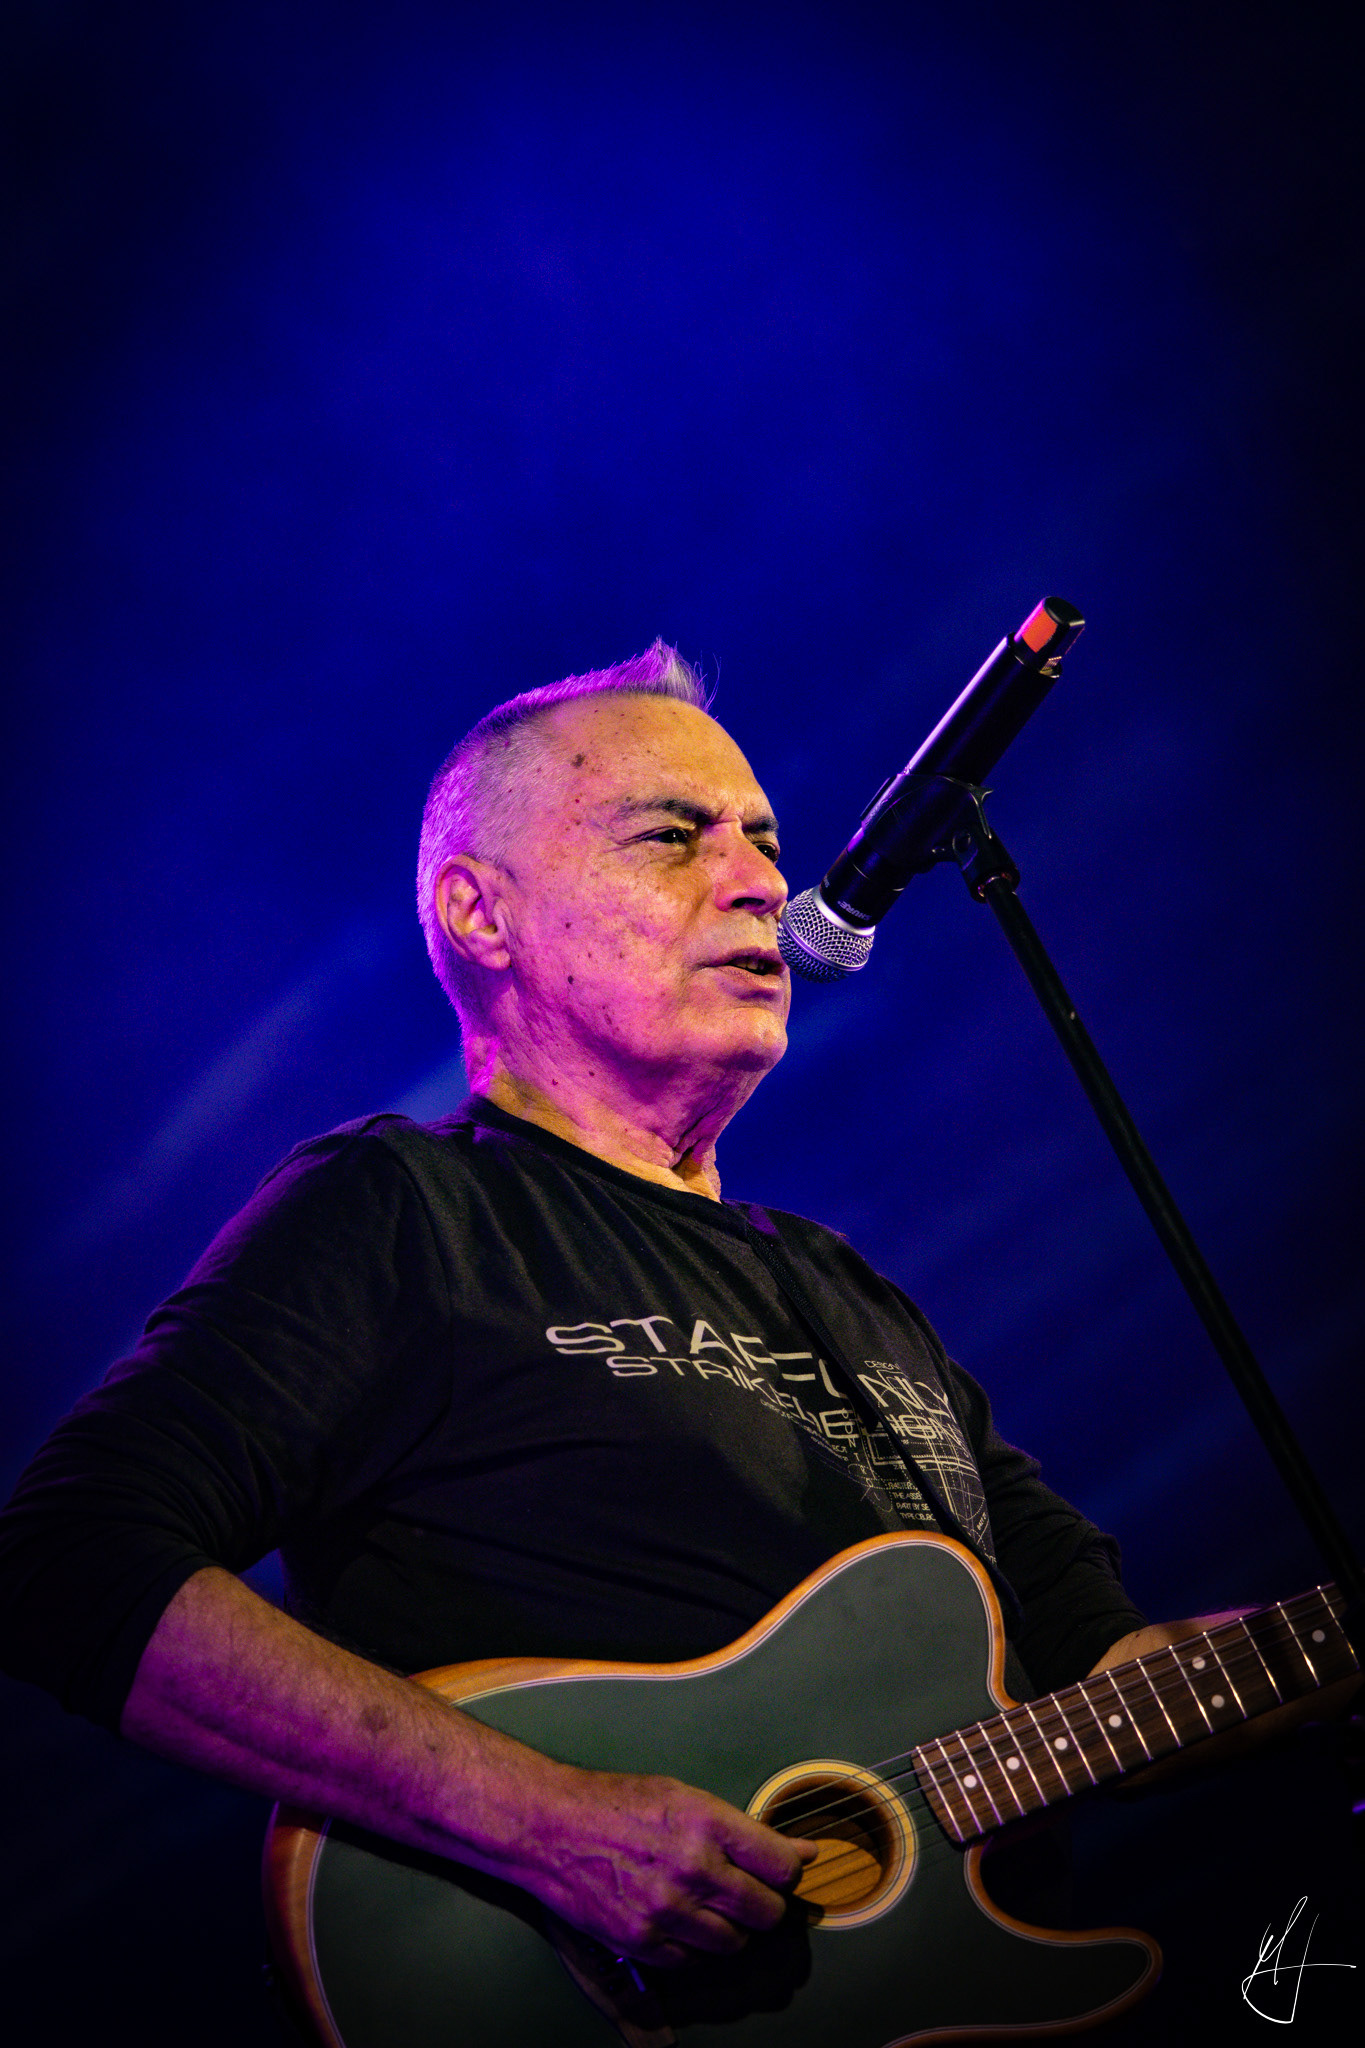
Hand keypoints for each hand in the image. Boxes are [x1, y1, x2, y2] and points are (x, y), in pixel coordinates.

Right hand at [500, 1764, 817, 1966]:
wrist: (552, 1827)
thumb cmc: (617, 1804)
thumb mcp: (684, 1797)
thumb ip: (743, 1830)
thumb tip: (802, 1853)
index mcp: (707, 1822)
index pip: (782, 1866)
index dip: (788, 1870)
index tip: (780, 1870)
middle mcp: (692, 1868)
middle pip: (767, 1912)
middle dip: (765, 1904)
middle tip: (748, 1892)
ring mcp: (667, 1910)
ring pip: (735, 1942)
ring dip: (732, 1928)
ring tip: (709, 1904)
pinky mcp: (643, 1942)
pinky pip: (695, 1960)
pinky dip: (696, 1946)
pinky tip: (681, 1920)